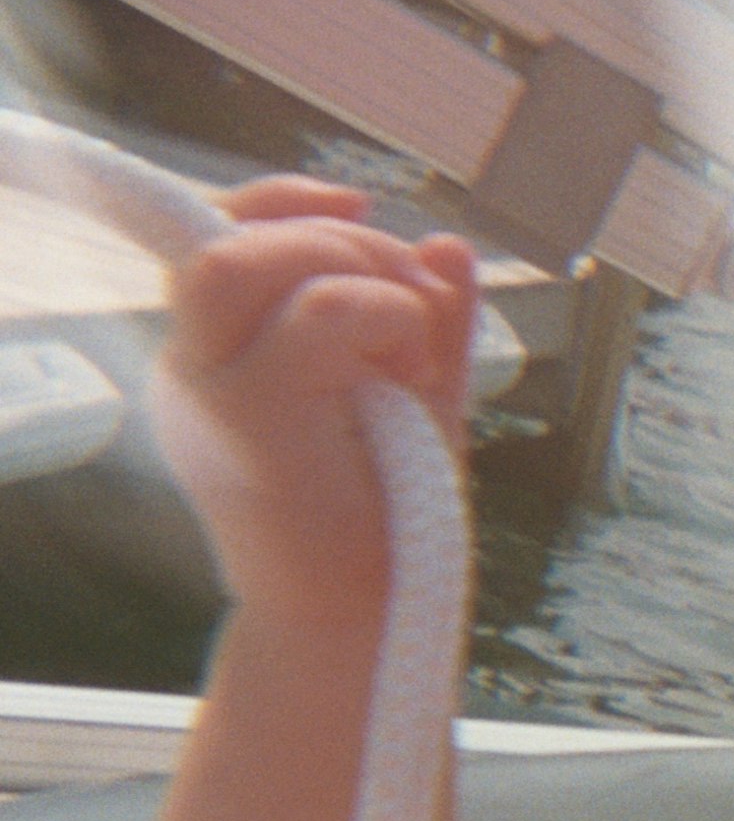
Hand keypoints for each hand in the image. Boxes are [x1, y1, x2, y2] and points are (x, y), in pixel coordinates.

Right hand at [158, 178, 477, 618]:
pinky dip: (387, 319)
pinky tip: (413, 373)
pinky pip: (319, 314)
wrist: (365, 618)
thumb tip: (448, 244)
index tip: (365, 206)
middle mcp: (198, 366)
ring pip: (251, 260)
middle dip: (343, 242)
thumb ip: (428, 322)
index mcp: (223, 355)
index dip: (287, 202)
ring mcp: (212, 390)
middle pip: (232, 240)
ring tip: (409, 346)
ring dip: (355, 273)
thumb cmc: (385, 518)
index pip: (223, 238)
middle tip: (415, 302)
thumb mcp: (415, 398)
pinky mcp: (249, 417)